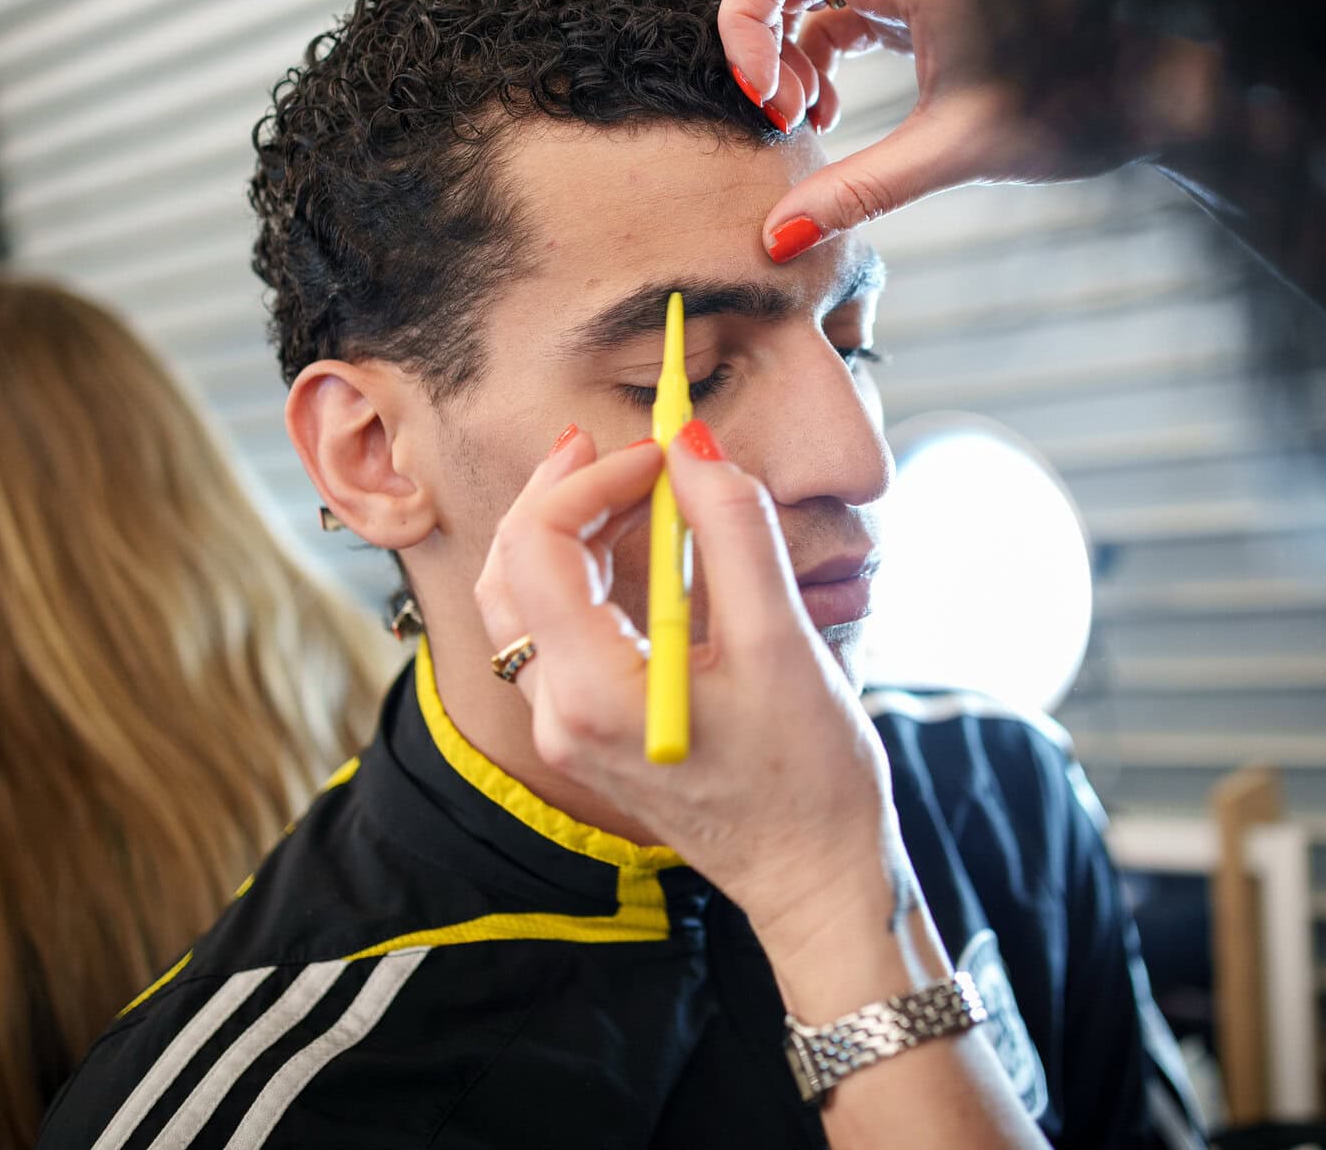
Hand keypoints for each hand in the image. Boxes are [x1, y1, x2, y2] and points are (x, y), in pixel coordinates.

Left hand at [473, 423, 901, 945]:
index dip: (590, 481)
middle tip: (621, 447)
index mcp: (593, 693)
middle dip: (561, 494)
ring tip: (627, 483)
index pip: (539, 549)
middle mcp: (558, 714)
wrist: (815, 879)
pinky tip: (632, 546)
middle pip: (510, 572)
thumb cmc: (810, 777)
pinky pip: (554, 634)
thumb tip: (693, 446)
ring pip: (522, 602)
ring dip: (566, 531)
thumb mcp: (782, 641)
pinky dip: (581, 576)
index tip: (660, 454)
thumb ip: (734, 532)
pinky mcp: (587, 732)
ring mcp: (566, 729)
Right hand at [719, 0, 1222, 258]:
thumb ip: (859, 191)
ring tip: (810, 126)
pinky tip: (835, 118)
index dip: (743, 23)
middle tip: (783, 120)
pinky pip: (845, 21)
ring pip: (811, 0)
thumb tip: (777, 237)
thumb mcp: (955, 155)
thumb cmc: (1074, 109)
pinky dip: (824, 66)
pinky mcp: (926, 10)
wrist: (1148, 99)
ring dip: (792, 63)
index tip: (763, 98)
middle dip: (763, 48)